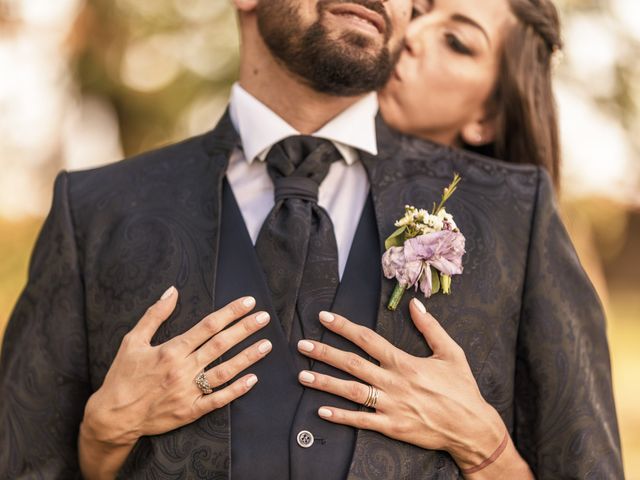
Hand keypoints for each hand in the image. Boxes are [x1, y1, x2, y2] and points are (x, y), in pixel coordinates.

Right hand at [79, 287, 271, 477]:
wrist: (112, 417)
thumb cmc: (122, 376)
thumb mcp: (133, 341)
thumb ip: (155, 315)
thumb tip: (172, 290)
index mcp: (171, 350)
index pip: (208, 326)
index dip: (230, 312)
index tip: (248, 302)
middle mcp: (183, 369)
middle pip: (221, 345)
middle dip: (245, 329)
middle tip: (264, 317)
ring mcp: (188, 392)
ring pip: (225, 371)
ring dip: (247, 357)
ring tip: (266, 345)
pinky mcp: (190, 411)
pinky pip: (218, 400)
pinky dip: (236, 390)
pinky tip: (253, 379)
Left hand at [295, 298, 504, 470]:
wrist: (471, 427)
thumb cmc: (462, 389)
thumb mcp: (451, 352)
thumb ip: (430, 327)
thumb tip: (415, 304)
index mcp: (405, 362)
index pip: (368, 339)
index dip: (344, 327)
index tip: (325, 318)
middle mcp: (394, 382)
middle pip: (352, 364)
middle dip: (325, 353)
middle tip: (302, 345)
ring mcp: (391, 406)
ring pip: (351, 392)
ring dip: (325, 383)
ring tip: (303, 376)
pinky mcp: (392, 427)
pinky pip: (361, 421)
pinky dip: (341, 416)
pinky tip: (321, 411)